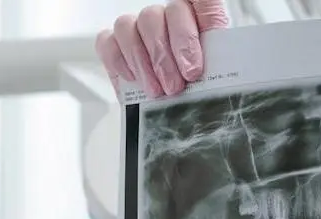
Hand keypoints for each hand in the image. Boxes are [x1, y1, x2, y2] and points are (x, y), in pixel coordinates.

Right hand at [96, 0, 228, 97]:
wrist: (178, 101)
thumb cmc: (198, 84)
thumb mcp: (213, 75)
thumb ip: (214, 67)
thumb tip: (213, 74)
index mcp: (199, 16)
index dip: (196, 15)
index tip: (195, 63)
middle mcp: (167, 15)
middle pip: (157, 16)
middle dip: (165, 56)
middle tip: (174, 86)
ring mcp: (139, 26)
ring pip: (128, 26)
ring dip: (142, 62)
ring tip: (156, 90)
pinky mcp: (115, 43)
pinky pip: (107, 42)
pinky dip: (119, 62)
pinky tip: (133, 79)